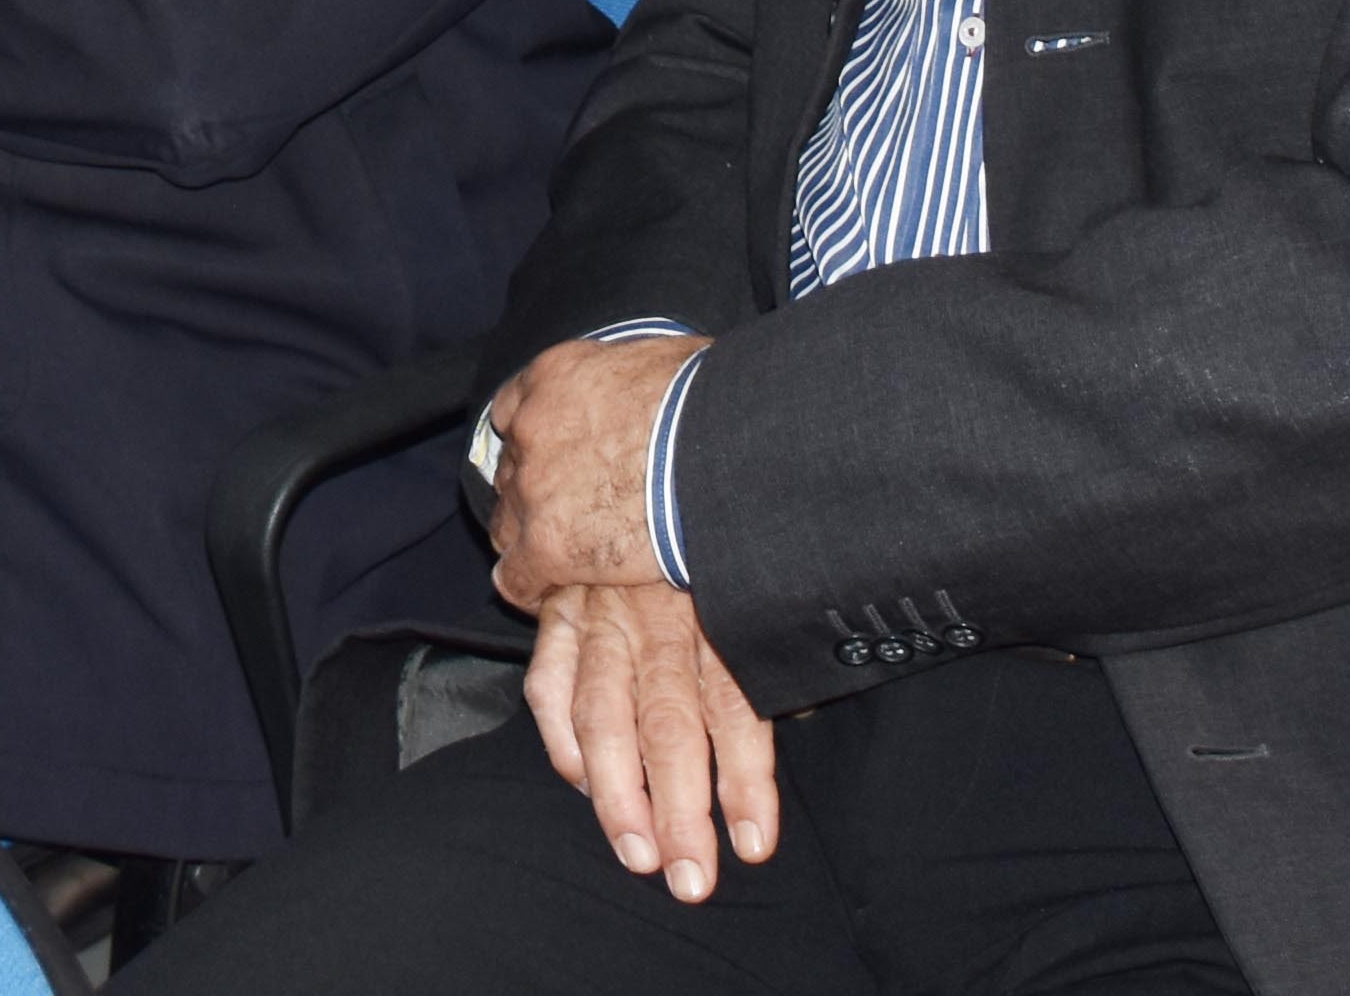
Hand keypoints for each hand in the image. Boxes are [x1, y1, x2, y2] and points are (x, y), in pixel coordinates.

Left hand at [480, 329, 698, 600]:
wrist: (720, 448)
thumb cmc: (704, 397)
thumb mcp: (654, 359)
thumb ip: (624, 377)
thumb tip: (648, 386)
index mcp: (553, 377)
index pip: (513, 411)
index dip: (532, 439)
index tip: (551, 454)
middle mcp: (531, 430)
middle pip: (510, 470)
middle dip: (534, 489)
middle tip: (570, 507)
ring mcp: (534, 489)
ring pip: (506, 524)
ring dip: (527, 537)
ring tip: (558, 555)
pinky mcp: (548, 545)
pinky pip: (516, 576)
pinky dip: (528, 586)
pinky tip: (544, 592)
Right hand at [524, 574, 779, 905]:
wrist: (645, 469)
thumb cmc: (714, 541)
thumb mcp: (758, 579)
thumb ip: (771, 648)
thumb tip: (799, 713)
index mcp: (717, 613)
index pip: (736, 709)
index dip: (745, 781)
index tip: (753, 844)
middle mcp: (657, 620)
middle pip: (668, 726)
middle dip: (679, 810)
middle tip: (691, 879)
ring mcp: (601, 616)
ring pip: (604, 716)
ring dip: (618, 793)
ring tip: (638, 854)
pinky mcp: (558, 611)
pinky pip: (550, 683)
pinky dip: (560, 738)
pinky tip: (581, 783)